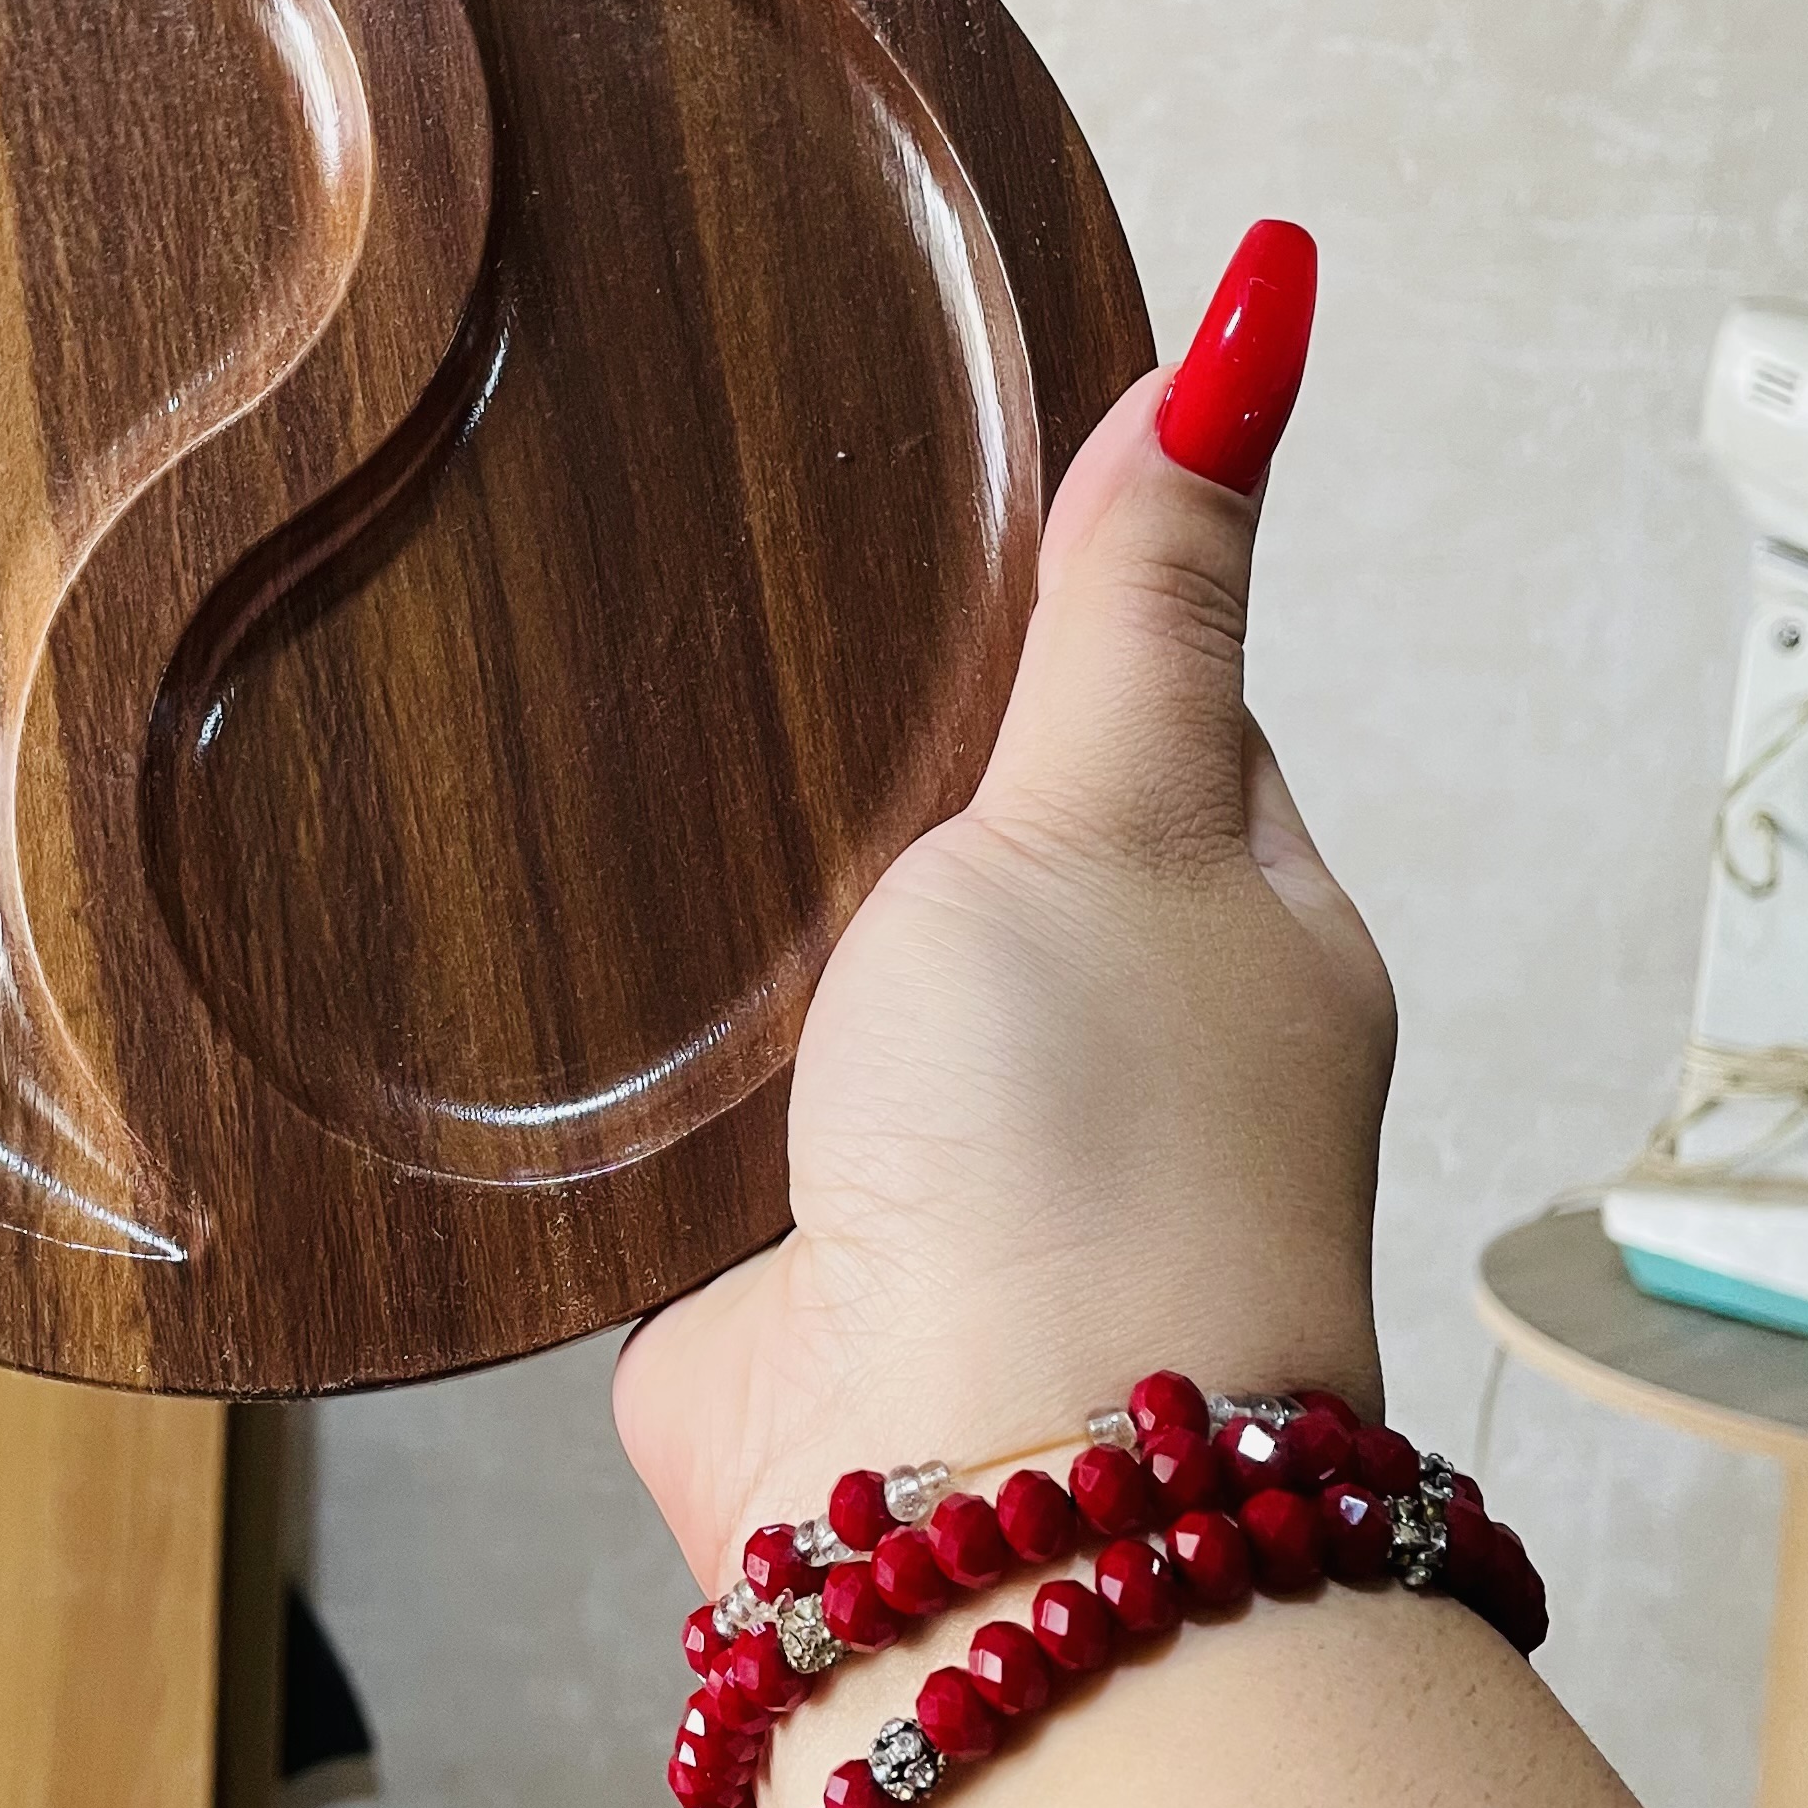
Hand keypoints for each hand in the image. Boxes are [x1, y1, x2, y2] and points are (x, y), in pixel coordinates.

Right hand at [613, 224, 1394, 1595]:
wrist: (961, 1486)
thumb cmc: (1092, 1154)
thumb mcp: (1120, 804)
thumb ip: (1140, 591)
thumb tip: (1264, 322)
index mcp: (1228, 919)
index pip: (1144, 703)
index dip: (1047, 598)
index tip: (919, 481)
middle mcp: (1094, 1042)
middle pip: (966, 837)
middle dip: (857, 761)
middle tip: (712, 607)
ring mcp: (935, 1156)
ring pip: (821, 975)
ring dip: (743, 919)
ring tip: (595, 751)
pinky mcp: (777, 1252)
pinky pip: (698, 1108)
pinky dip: (641, 1054)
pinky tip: (544, 952)